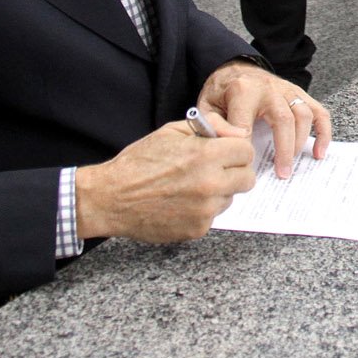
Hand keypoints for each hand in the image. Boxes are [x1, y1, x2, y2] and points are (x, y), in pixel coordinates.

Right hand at [74, 121, 256, 241]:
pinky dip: (202, 210)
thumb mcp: (172, 131)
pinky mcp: (197, 229)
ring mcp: (205, 210)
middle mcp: (210, 184)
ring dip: (218, 192)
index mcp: (206, 156)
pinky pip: (213, 216)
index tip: (225, 153)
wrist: (111, 198)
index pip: (247, 151)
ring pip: (230, 198)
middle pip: (247, 178)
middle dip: (234, 172)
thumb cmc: (139, 162)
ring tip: (190, 186)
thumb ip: (211, 127)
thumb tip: (237, 133)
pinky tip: (181, 202)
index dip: (235, 150)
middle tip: (215, 170)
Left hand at [197, 60, 331, 178]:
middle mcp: (269, 89)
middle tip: (281, 173)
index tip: (247, 166)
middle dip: (284, 150)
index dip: (246, 146)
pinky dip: (323, 132)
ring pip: (304, 115)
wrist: (235, 69)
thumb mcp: (207, 106)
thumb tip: (231, 141)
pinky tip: (318, 151)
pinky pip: (319, 112)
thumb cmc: (222, 92)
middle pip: (284, 120)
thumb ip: (215, 124)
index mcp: (243, 91)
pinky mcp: (299, 94)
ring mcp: (287, 90)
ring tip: (292, 165)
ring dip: (301, 142)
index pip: (246, 123)